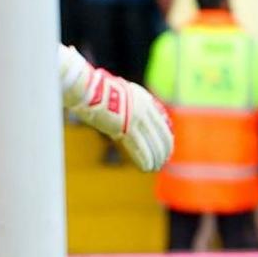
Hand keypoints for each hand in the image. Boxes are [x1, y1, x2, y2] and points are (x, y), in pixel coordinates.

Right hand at [59, 45, 171, 171]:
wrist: (89, 88)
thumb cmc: (96, 91)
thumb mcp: (118, 96)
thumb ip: (126, 107)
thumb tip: (124, 122)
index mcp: (144, 98)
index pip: (161, 121)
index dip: (165, 135)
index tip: (168, 145)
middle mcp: (143, 108)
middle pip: (160, 132)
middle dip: (163, 148)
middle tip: (165, 159)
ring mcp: (136, 117)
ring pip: (151, 142)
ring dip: (156, 156)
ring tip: (157, 166)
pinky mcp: (126, 127)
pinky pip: (139, 147)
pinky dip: (144, 158)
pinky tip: (148, 168)